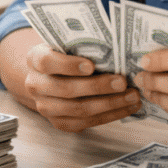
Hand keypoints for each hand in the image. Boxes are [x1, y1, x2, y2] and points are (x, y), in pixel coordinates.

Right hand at [22, 43, 141, 131]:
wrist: (50, 77)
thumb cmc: (66, 55)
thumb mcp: (67, 44)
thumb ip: (82, 46)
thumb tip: (116, 49)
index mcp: (35, 59)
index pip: (47, 62)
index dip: (68, 65)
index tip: (91, 66)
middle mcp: (35, 85)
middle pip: (65, 89)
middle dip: (97, 87)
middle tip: (123, 82)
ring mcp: (45, 107)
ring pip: (78, 109)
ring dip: (109, 104)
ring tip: (132, 96)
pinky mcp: (59, 122)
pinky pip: (85, 123)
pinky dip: (109, 116)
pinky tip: (126, 108)